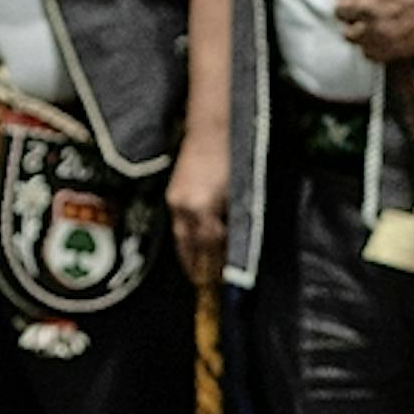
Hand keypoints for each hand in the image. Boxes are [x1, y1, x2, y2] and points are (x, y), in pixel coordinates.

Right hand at [167, 130, 229, 282]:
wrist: (212, 129)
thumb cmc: (234, 157)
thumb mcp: (240, 193)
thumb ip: (235, 222)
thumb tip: (234, 248)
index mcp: (203, 208)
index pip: (210, 247)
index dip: (215, 266)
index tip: (222, 281)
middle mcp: (184, 207)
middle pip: (190, 246)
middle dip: (197, 267)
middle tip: (204, 284)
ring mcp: (175, 200)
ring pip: (180, 236)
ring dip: (188, 255)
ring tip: (196, 271)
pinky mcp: (172, 194)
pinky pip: (178, 224)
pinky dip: (185, 238)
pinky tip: (192, 244)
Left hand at [329, 0, 413, 63]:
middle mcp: (364, 4)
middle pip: (340, 10)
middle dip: (351, 5)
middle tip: (367, 2)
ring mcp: (377, 28)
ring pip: (350, 34)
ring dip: (359, 27)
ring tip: (376, 20)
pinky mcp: (391, 48)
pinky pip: (368, 53)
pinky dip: (373, 46)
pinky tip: (385, 34)